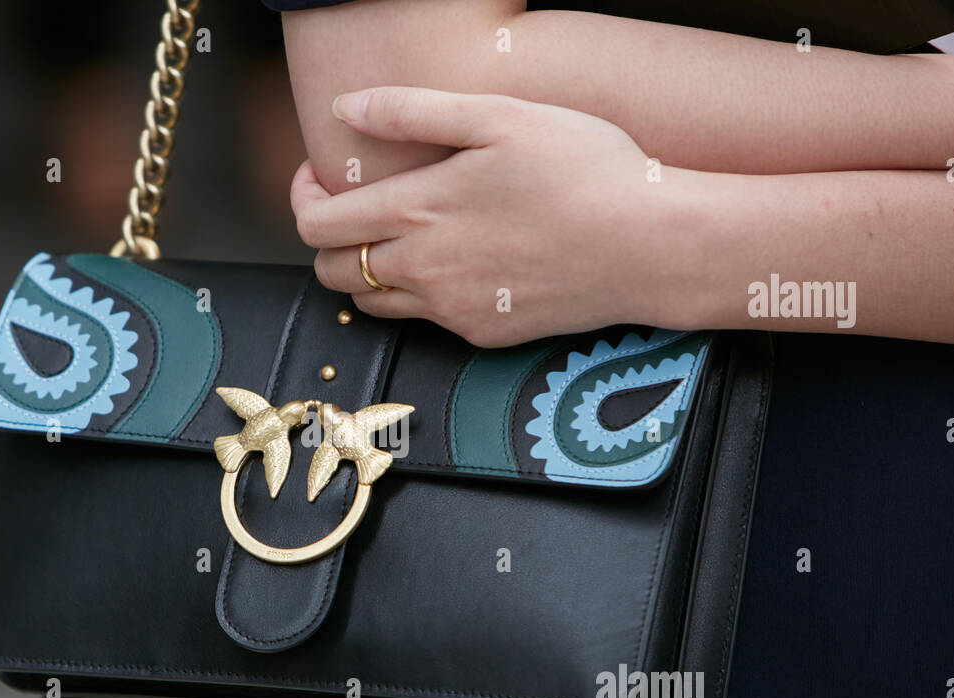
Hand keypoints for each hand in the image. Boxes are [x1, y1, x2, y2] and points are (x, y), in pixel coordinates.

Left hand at [290, 86, 703, 346]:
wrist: (650, 245)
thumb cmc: (585, 168)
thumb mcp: (498, 116)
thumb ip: (411, 110)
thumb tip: (344, 107)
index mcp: (416, 211)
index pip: (316, 225)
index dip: (303, 199)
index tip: (318, 178)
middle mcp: (422, 270)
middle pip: (332, 271)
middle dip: (328, 239)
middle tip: (354, 209)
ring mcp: (451, 309)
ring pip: (372, 302)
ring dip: (368, 270)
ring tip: (401, 235)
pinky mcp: (481, 333)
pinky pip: (426, 320)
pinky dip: (420, 293)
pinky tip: (456, 261)